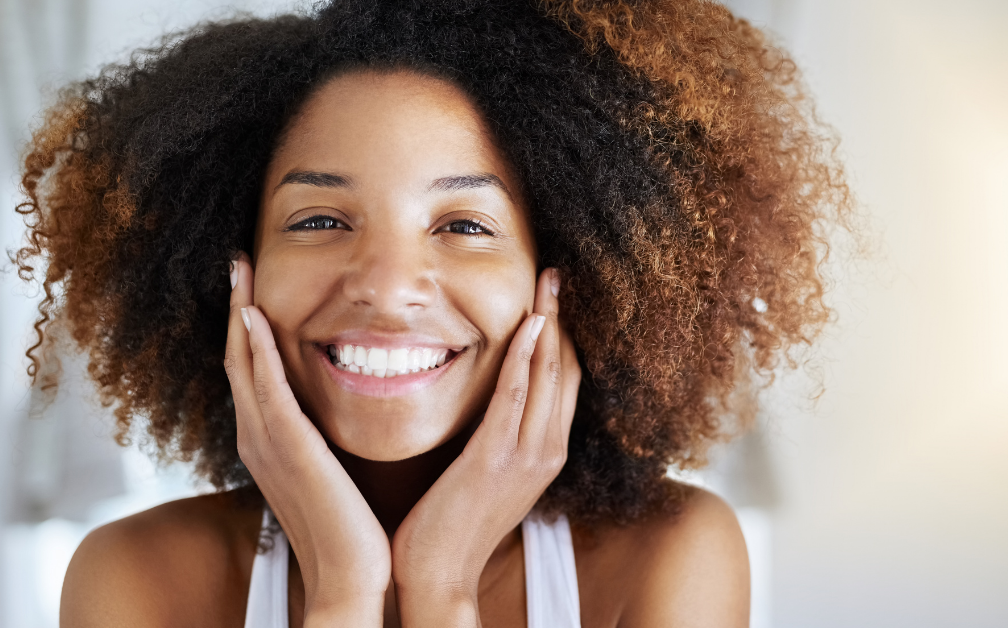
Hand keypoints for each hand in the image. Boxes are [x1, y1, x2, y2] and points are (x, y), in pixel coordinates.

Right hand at [224, 253, 390, 625]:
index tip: (252, 285)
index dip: (246, 325)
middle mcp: (258, 437)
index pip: (251, 369)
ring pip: (243, 364)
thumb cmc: (348, 526)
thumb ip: (321, 438)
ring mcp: (267, 442)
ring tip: (239, 271)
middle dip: (235, 307)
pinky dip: (256, 352)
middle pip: (236, 357)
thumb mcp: (329, 469)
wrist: (350, 575)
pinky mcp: (288, 448)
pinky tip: (254, 317)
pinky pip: (267, 390)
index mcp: (268, 441)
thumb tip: (332, 413)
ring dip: (239, 314)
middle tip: (236, 262)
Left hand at [390, 267, 580, 626]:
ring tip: (548, 283)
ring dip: (550, 323)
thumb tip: (493, 402)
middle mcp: (548, 451)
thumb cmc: (454, 525)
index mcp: (548, 453)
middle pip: (568, 370)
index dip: (564, 336)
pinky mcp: (495, 458)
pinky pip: (516, 396)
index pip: (567, 381)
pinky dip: (526, 356)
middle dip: (564, 319)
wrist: (440, 574)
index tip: (555, 298)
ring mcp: (527, 455)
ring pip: (550, 375)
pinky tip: (527, 324)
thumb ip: (500, 437)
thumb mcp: (490, 475)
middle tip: (556, 275)